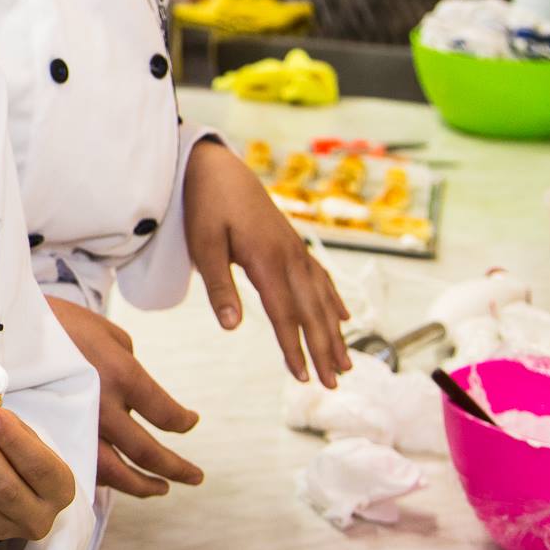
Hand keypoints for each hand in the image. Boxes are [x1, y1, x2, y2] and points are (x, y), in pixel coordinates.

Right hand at [46, 295, 203, 497]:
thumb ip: (128, 360)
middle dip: (176, 468)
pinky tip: (115, 479)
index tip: (191, 422)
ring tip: (159, 489)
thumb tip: (135, 388)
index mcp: (122, 376)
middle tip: (194, 477)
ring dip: (141, 485)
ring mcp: (76, 427)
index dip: (184, 422)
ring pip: (116, 472)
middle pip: (148, 453)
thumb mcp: (105, 330)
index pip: (167, 414)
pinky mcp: (53, 435)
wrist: (1, 327)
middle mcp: (104, 409)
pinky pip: (83, 466)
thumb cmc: (57, 319)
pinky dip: (104, 478)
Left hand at [184, 138, 351, 386]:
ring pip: (321, 298)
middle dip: (324, 349)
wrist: (215, 165)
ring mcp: (295, 248)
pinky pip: (321, 277)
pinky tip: (344, 318)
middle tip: (334, 384)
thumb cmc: (204, 204)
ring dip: (335, 332)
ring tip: (346, 363)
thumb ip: (220, 286)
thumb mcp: (203, 245)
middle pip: (312, 311)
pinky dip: (333, 300)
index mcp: (267, 260)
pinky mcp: (291, 242)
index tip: (303, 378)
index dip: (295, 348)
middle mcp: (289, 256)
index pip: (285, 314)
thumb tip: (232, 327)